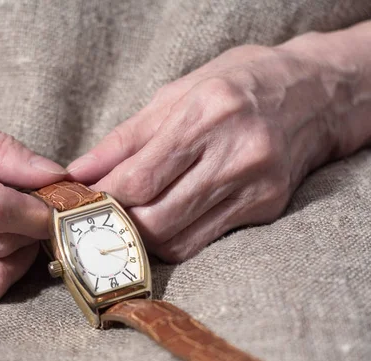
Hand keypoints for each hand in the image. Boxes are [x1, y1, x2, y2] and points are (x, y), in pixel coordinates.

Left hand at [68, 43, 343, 261]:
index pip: (139, 179)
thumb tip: (80, 173)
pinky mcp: (266, 208)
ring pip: (178, 240)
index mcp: (207, 115)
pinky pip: (203, 242)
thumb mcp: (175, 95)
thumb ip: (124, 139)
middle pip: (156, 219)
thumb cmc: (235, 85)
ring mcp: (255, 186)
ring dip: (141, 239)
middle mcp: (236, 154)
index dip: (101, 199)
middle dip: (116, 226)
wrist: (314, 94)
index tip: (79, 204)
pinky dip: (171, 239)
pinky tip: (160, 223)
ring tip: (123, 222)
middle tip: (96, 218)